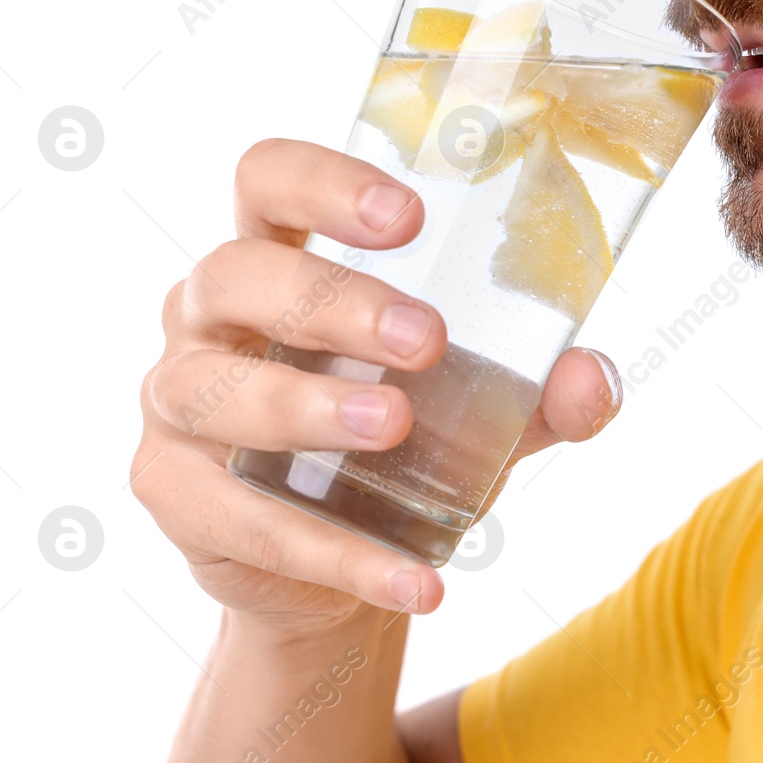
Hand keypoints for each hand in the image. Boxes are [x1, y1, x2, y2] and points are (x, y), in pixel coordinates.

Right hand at [130, 139, 621, 634]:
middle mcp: (209, 315)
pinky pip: (244, 521)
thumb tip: (590, 380)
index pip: (270, 181)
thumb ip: (537, 394)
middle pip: (238, 274)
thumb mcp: (478, 413)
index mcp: (279, 260)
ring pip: (215, 390)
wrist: (343, 572)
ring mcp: (176, 401)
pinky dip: (336, 554)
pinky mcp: (171, 492)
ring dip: (306, 407)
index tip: (412, 216)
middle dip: (332, 301)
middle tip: (427, 339)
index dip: (325, 182)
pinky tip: (415, 581)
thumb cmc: (402, 449)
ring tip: (393, 427)